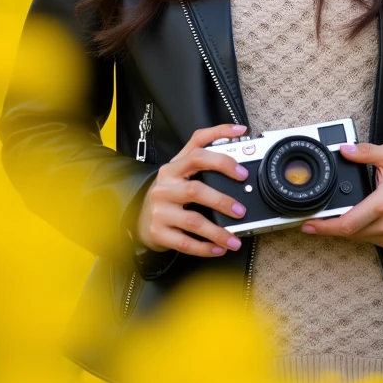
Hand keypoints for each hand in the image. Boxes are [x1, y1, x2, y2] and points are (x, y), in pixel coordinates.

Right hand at [135, 123, 251, 257]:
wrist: (139, 215)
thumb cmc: (170, 190)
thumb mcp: (181, 167)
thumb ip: (205, 151)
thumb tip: (237, 133)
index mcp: (174, 167)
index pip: (196, 153)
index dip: (221, 159)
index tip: (242, 168)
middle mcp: (166, 187)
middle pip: (196, 190)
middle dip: (222, 200)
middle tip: (241, 209)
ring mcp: (161, 211)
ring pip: (193, 220)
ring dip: (217, 231)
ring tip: (234, 239)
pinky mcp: (159, 232)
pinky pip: (185, 242)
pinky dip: (204, 248)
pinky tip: (218, 249)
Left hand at [298, 142, 382, 251]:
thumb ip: (364, 153)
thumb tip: (343, 150)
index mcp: (382, 205)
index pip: (345, 224)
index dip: (323, 227)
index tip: (307, 225)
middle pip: (350, 233)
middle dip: (332, 227)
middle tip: (317, 219)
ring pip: (362, 238)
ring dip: (348, 230)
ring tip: (339, 217)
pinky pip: (376, 241)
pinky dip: (365, 233)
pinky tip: (362, 220)